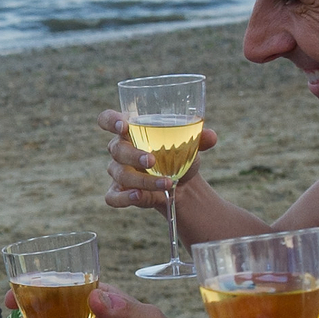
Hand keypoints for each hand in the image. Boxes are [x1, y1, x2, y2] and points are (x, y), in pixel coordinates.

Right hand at [99, 108, 216, 208]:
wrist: (182, 185)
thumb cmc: (180, 156)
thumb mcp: (190, 145)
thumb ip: (199, 138)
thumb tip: (211, 136)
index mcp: (130, 130)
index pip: (107, 119)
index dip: (110, 121)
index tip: (123, 126)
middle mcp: (119, 149)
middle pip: (116, 149)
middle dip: (133, 155)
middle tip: (152, 160)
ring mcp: (117, 171)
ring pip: (120, 174)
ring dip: (142, 179)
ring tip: (166, 183)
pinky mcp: (118, 192)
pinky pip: (113, 197)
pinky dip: (125, 198)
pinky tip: (140, 197)